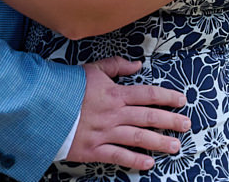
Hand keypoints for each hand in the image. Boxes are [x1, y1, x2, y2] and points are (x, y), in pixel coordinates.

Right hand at [67, 57, 189, 169]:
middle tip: (187, 125)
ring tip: (175, 146)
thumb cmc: (67, 87)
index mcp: (115, 93)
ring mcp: (104, 133)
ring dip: (159, 142)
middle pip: (148, 117)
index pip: (148, 94)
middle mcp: (114, 114)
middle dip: (170, 121)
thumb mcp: (92, 69)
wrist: (41, 107)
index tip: (181, 100)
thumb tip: (137, 65)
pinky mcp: (93, 149)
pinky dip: (134, 160)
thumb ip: (116, 66)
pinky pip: (118, 156)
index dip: (167, 97)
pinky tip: (149, 163)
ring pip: (138, 138)